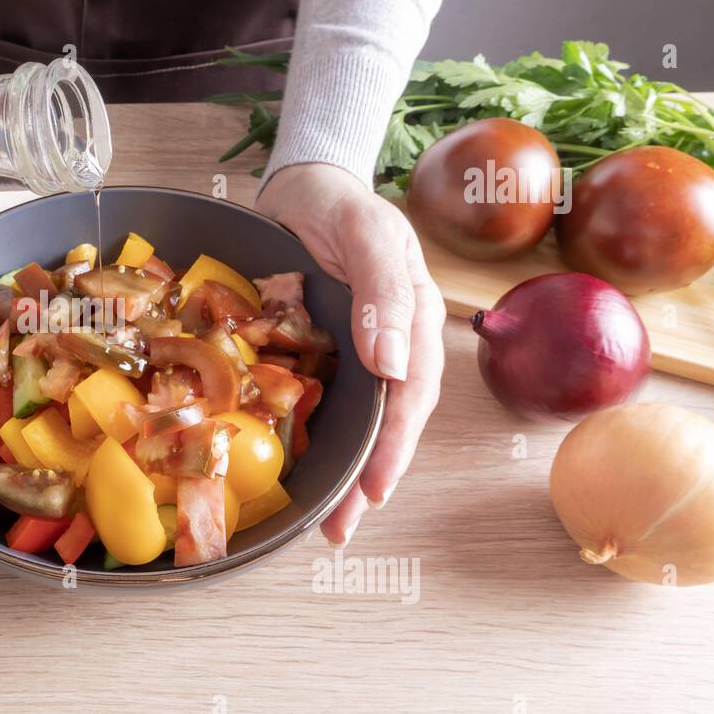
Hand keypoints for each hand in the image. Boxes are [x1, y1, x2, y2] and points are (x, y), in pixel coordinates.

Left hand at [257, 163, 445, 545]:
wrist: (303, 185)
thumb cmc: (341, 204)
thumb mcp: (368, 233)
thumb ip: (385, 293)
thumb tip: (392, 364)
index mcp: (414, 319)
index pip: (412, 395)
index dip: (394, 445)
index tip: (374, 488)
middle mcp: (390, 344)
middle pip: (388, 422)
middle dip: (369, 478)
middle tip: (342, 529)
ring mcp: (357, 351)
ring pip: (358, 421)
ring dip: (345, 471)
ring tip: (327, 522)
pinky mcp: (323, 352)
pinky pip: (323, 402)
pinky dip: (316, 438)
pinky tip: (300, 468)